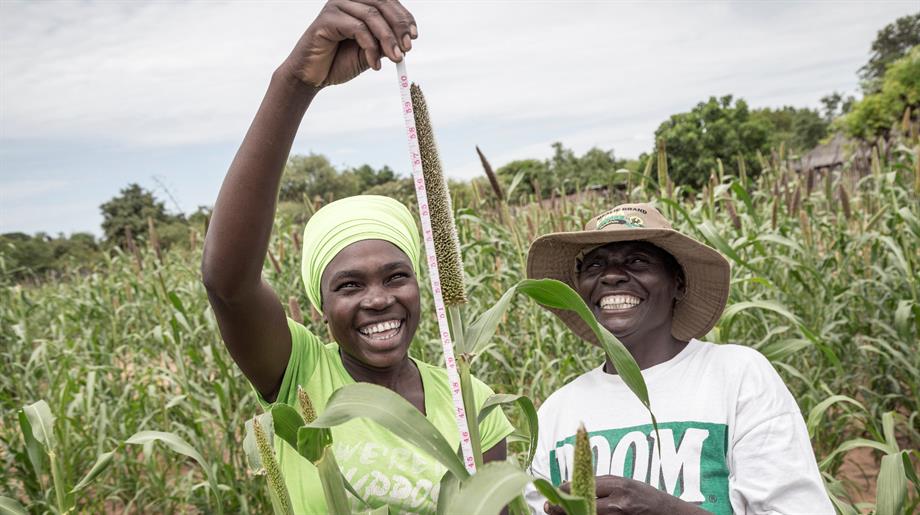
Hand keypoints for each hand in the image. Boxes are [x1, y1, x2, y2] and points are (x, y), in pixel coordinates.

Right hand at [281, 0, 416, 87]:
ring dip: (388, 39)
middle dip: (399, 27)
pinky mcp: (327, 19)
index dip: (404, 17)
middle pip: (382, 3)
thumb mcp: (370, 52)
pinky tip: (374, 65)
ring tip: (396, 59)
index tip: (414, 36)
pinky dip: (370, 48)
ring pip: (372, 16)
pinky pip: (358, 29)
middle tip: (408, 48)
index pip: (387, 1)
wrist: (312, 77)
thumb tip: (407, 40)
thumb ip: (385, 43)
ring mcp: (336, 6)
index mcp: (359, 3)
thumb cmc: (339, 62)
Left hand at [545, 475, 695, 514]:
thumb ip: (600, 484)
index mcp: (617, 487)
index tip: (555, 490)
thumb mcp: (623, 483)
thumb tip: (572, 485)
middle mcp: (616, 505)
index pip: (583, 488)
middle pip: (580, 507)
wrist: (668, 514)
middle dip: (561, 507)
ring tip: (556, 512)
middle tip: (549, 506)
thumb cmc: (645, 496)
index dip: (564, 490)